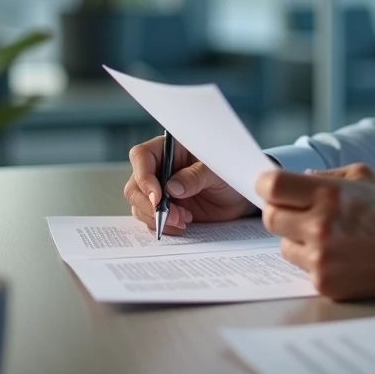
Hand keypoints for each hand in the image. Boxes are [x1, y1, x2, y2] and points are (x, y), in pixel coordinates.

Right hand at [125, 135, 252, 234]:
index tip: (158, 197)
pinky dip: (163, 225)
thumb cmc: (229, 173)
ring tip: (185, 220)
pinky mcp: (163, 208)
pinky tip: (183, 225)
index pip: (142, 156)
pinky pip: (150, 219)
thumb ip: (195, 177)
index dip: (144, 177)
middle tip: (175, 215)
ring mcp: (159, 189)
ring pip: (139, 204)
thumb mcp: (217, 171)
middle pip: (135, 185)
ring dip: (157, 217)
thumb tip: (171, 188)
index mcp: (170, 148)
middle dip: (150, 205)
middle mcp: (159, 168)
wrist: (239, 197)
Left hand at [256, 163, 374, 299]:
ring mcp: (322, 258)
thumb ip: (322, 175)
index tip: (272, 187)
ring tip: (326, 234)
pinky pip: (300, 267)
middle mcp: (322, 227)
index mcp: (329, 195)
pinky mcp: (324, 283)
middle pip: (270, 217)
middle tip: (298, 210)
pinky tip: (337, 253)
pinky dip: (312, 259)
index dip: (267, 185)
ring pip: (282, 245)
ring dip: (296, 238)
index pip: (272, 187)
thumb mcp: (360, 175)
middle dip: (280, 211)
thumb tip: (292, 179)